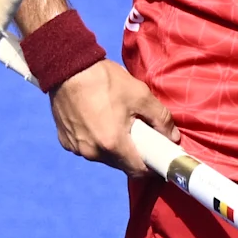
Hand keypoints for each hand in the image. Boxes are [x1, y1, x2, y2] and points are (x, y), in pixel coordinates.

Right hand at [52, 61, 174, 168]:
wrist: (68, 67)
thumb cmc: (105, 80)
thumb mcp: (140, 95)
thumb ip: (161, 119)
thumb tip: (172, 137)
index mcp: (112, 144)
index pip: (137, 171)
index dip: (151, 166)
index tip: (156, 155)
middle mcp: (92, 152)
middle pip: (120, 164)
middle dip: (132, 153)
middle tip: (138, 132)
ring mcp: (76, 147)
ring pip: (103, 156)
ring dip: (113, 147)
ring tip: (115, 123)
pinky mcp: (65, 141)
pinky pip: (87, 147)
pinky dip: (95, 140)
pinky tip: (96, 121)